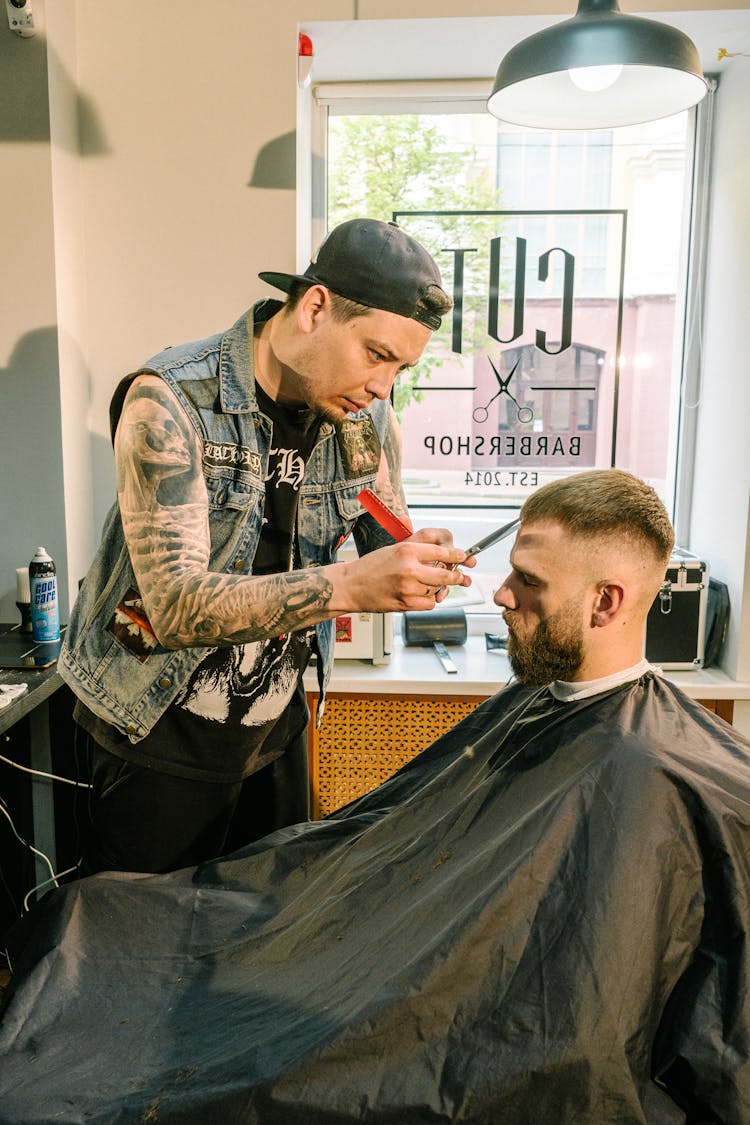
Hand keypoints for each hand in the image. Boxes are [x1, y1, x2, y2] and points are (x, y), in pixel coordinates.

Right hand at [327, 529, 475, 612]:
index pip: (442, 551)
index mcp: (407, 550)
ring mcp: (408, 588)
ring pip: (437, 590)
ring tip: (423, 584)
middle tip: (460, 576)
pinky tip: (417, 595)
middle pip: (447, 574)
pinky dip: (427, 600)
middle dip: (457, 576)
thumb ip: (420, 548)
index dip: (457, 555)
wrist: (351, 586)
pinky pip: (429, 604)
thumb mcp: (395, 548)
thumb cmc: (371, 567)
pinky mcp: (406, 604)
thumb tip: (446, 553)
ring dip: (436, 588)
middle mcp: (409, 568)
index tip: (463, 557)